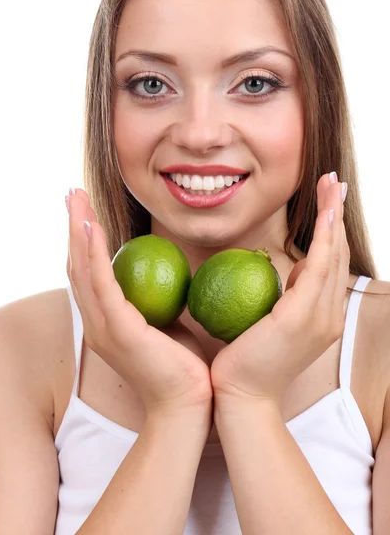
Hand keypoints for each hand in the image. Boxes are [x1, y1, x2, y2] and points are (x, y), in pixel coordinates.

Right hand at [66, 188, 212, 418]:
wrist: (188, 403)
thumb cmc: (182, 366)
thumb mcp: (169, 324)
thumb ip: (161, 301)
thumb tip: (172, 277)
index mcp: (106, 322)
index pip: (89, 274)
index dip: (83, 242)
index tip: (85, 212)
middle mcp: (96, 323)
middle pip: (77, 265)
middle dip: (73, 227)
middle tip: (71, 194)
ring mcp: (103, 327)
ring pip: (82, 269)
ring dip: (78, 230)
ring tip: (75, 199)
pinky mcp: (117, 330)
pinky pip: (102, 283)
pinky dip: (95, 252)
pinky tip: (93, 226)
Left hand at [210, 173, 349, 406]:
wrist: (241, 396)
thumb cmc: (246, 360)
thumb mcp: (268, 323)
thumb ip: (280, 297)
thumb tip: (280, 271)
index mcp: (321, 316)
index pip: (329, 265)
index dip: (331, 232)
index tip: (327, 203)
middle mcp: (329, 314)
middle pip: (338, 254)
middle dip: (336, 215)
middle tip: (334, 182)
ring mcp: (321, 316)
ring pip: (333, 255)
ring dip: (334, 216)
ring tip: (333, 184)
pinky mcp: (303, 316)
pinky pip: (318, 267)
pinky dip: (324, 238)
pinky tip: (326, 213)